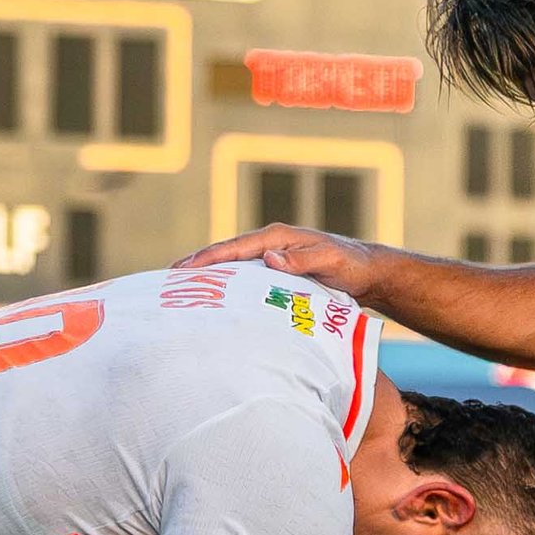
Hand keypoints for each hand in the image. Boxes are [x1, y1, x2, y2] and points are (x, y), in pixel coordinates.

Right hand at [177, 225, 381, 293]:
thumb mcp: (330, 262)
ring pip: (232, 264)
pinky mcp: (276, 269)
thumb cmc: (351, 266)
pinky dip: (226, 282)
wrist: (367, 271)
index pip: (235, 248)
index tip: (183, 269)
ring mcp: (272, 255)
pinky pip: (244, 275)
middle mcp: (271, 243)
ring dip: (208, 274)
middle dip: (197, 264)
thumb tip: (268, 258)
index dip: (208, 258)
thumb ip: (301, 260)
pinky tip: (213, 296)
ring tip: (180, 287)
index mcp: (278, 237)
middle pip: (226, 253)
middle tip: (167, 279)